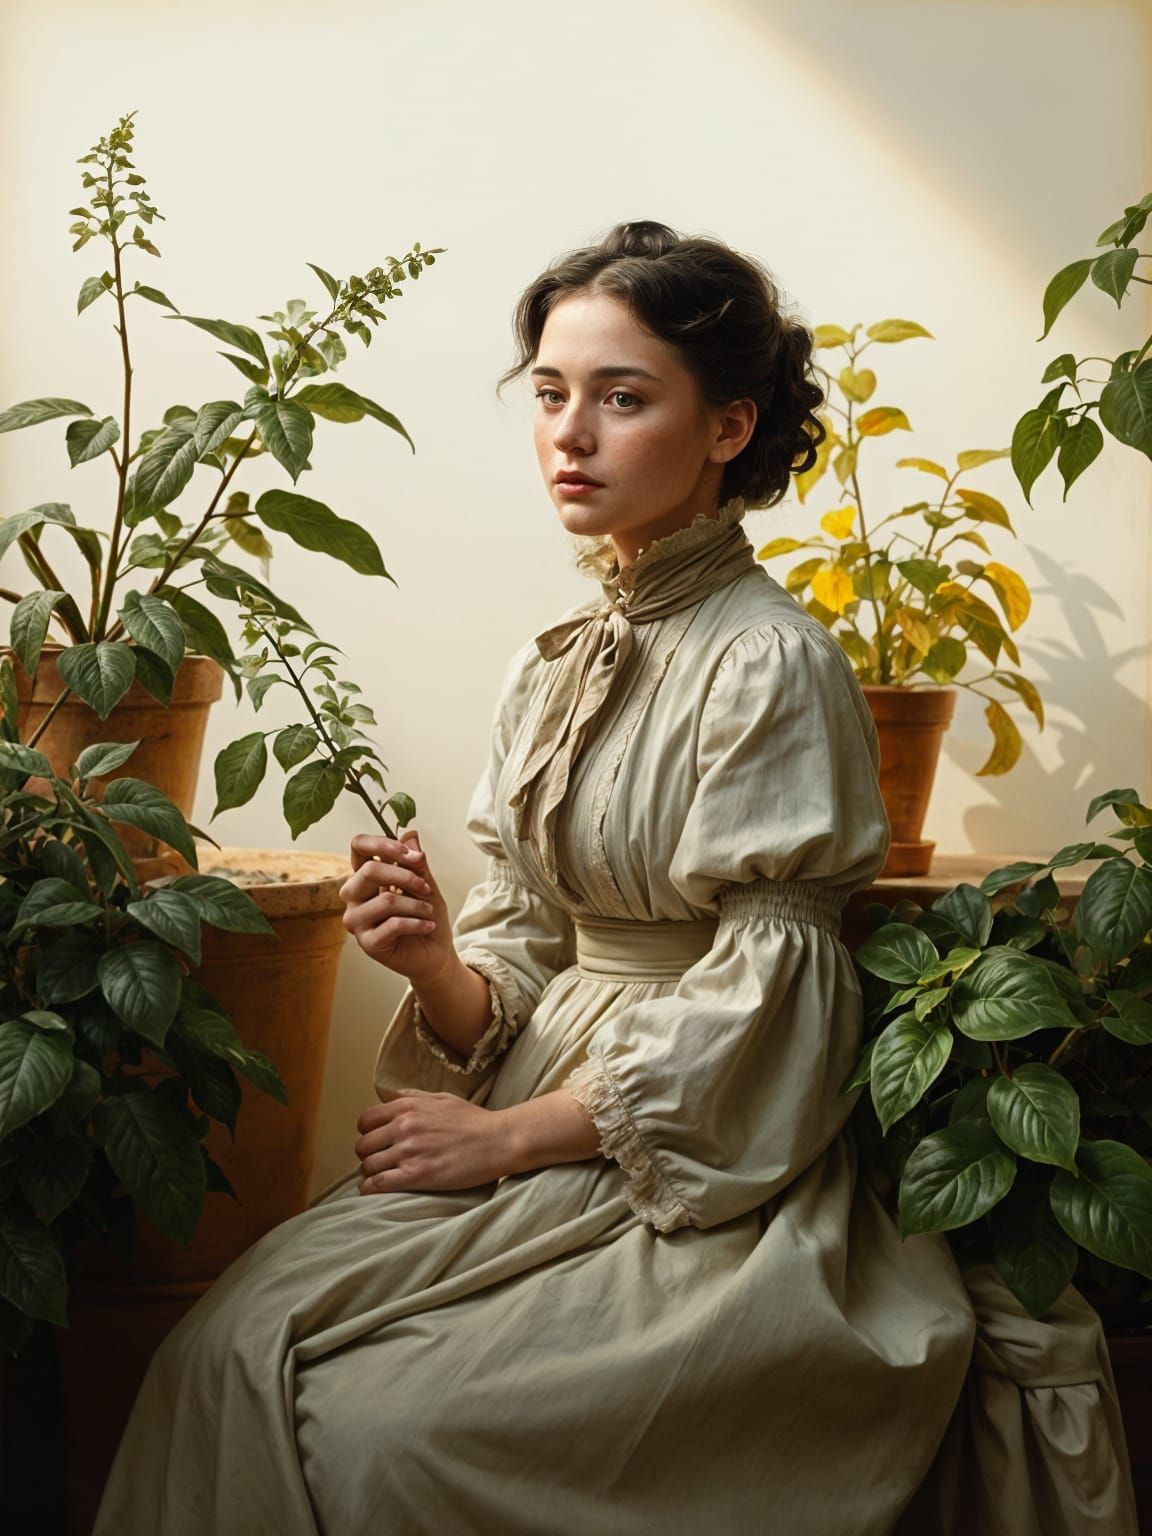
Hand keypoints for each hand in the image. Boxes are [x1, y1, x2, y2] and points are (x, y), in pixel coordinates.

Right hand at [339, 829, 453, 984]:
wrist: (435, 952)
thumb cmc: (426, 914)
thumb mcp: (426, 884)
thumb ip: (416, 861)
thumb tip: (409, 833)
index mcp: (365, 876)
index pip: (358, 847)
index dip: (384, 844)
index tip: (413, 855)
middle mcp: (354, 896)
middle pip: (370, 871)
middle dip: (406, 876)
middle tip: (427, 887)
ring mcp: (357, 921)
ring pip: (385, 900)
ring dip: (416, 904)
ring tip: (429, 910)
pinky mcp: (367, 943)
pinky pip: (393, 925)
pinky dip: (417, 923)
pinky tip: (427, 926)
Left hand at [354, 1089, 514, 1193]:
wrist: (497, 1141)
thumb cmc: (473, 1120)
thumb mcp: (443, 1098)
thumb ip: (414, 1097)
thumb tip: (393, 1096)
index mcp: (408, 1107)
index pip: (365, 1120)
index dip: (367, 1132)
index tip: (375, 1141)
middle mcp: (404, 1127)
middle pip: (363, 1145)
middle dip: (368, 1154)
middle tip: (378, 1160)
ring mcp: (409, 1152)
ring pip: (368, 1166)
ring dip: (371, 1172)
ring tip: (381, 1176)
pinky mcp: (417, 1176)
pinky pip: (379, 1184)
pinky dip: (372, 1189)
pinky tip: (376, 1190)